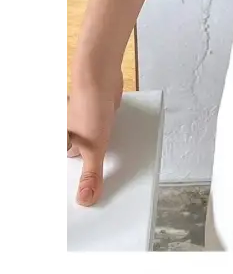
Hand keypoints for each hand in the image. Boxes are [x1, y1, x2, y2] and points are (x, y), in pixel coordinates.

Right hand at [65, 62, 122, 205]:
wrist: (101, 75)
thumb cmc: (90, 106)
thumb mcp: (93, 147)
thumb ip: (91, 173)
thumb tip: (86, 198)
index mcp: (65, 145)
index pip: (72, 172)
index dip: (82, 184)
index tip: (94, 199)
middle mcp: (74, 136)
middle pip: (86, 160)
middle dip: (97, 170)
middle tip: (109, 186)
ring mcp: (89, 124)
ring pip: (99, 146)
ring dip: (108, 153)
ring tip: (120, 168)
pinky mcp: (102, 115)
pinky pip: (109, 133)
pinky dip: (115, 139)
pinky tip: (126, 145)